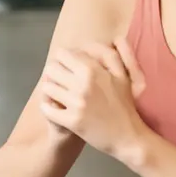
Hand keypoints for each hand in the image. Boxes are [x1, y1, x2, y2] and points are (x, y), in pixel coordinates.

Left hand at [38, 37, 147, 162]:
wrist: (129, 138)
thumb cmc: (126, 106)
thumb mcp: (124, 77)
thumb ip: (114, 56)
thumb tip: (112, 38)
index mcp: (94, 70)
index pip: (62, 54)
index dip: (63, 60)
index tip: (68, 69)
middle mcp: (83, 84)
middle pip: (51, 68)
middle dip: (55, 74)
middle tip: (62, 83)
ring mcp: (76, 103)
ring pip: (47, 87)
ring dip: (51, 90)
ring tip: (59, 96)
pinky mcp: (71, 121)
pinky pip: (47, 108)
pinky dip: (48, 107)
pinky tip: (56, 109)